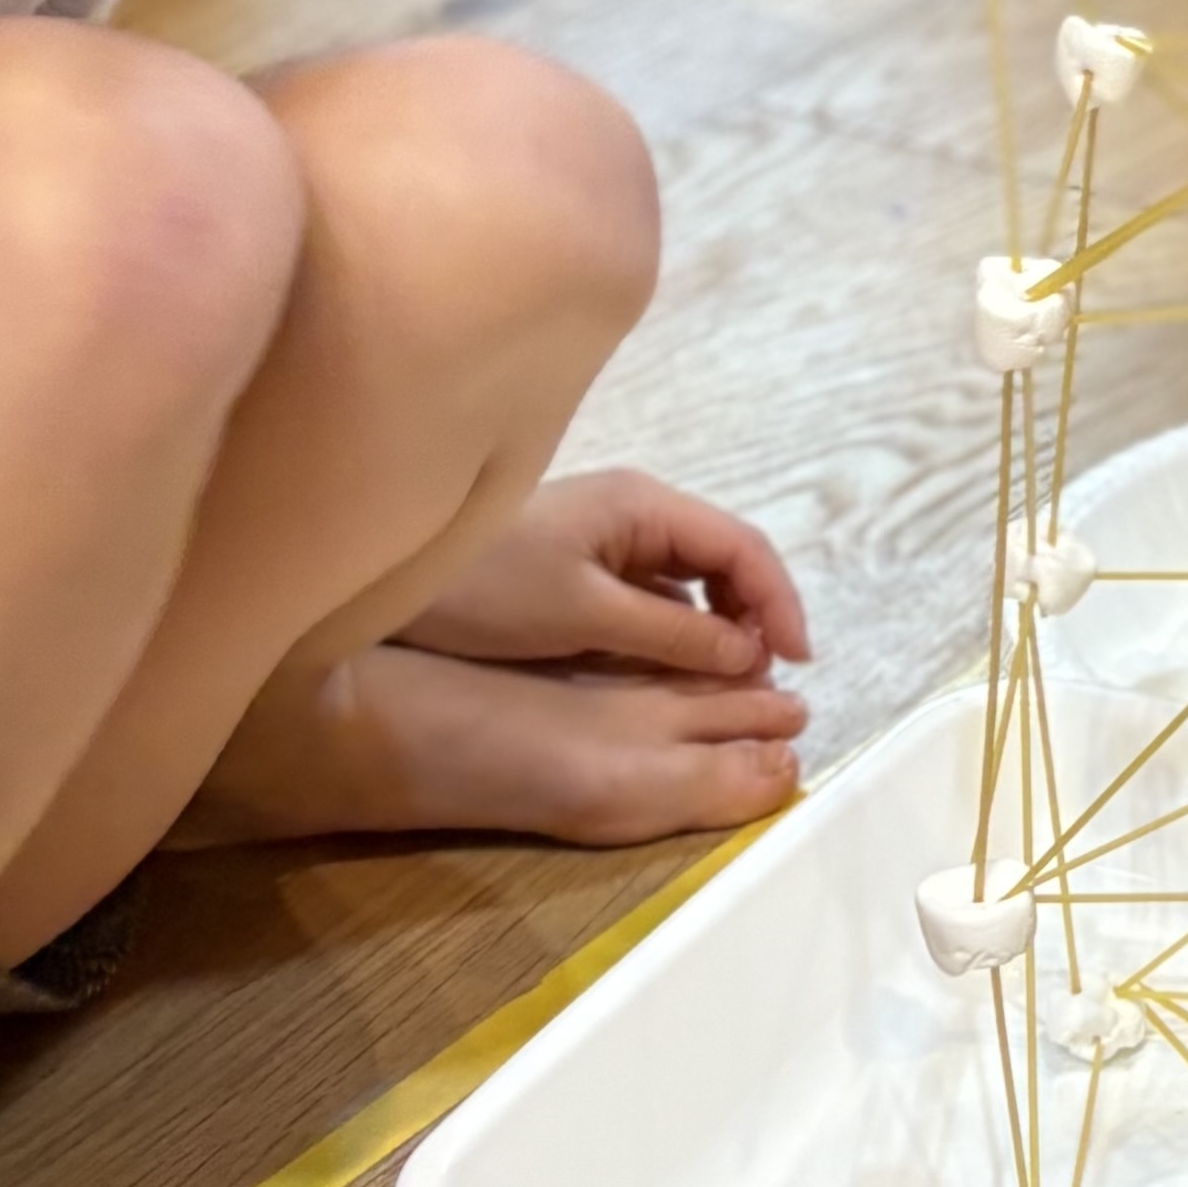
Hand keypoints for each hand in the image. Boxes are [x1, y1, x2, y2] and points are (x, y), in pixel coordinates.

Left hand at [403, 468, 811, 686]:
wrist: (390, 580)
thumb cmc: (487, 590)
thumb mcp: (584, 616)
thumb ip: (674, 635)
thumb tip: (751, 656)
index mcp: (643, 506)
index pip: (742, 546)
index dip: (779, 602)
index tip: (797, 660)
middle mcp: (637, 512)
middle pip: (724, 558)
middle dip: (755, 615)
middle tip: (768, 678)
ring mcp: (611, 537)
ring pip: (692, 580)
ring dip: (720, 627)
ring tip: (732, 680)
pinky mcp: (587, 567)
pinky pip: (657, 595)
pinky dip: (680, 630)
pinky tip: (681, 669)